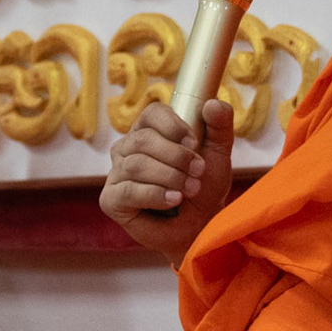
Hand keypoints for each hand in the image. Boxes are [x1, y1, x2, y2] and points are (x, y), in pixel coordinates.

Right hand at [100, 98, 233, 263]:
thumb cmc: (204, 187)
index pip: (152, 114)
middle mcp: (127, 148)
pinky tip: (173, 200)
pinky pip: (128, 190)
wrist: (200, 225)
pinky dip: (155, 195)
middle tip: (198, 172)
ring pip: (137, 165)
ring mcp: (116, 174)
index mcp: (149, 131)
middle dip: (177, 157)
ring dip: (170, 177)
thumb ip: (220, 125)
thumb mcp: (219, 153)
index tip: (194, 143)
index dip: (173, 126)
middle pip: (143, 140)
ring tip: (190, 190)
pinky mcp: (111, 199)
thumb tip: (211, 104)